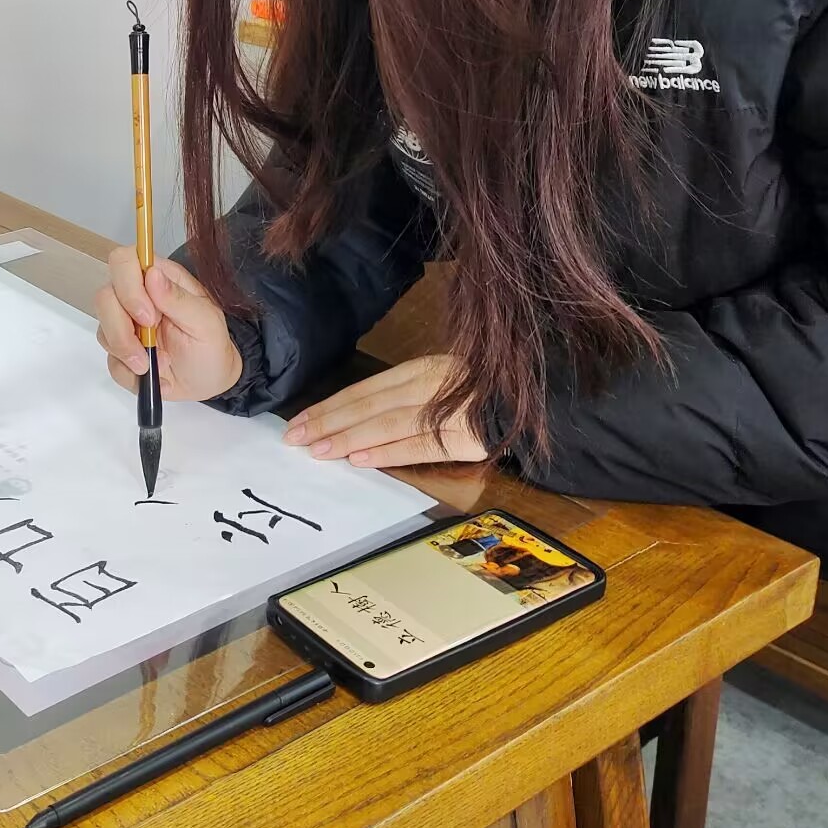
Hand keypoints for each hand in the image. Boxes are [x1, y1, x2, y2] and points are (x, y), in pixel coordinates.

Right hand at [95, 249, 242, 401]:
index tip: (148, 317)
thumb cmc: (211, 347)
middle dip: (122, 329)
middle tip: (151, 347)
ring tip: (161, 364)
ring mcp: (125, 324)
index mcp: (159, 280)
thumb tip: (153, 275)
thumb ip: (179, 298)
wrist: (207, 384)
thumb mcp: (206, 323)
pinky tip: (155, 375)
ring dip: (129, 354)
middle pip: (104, 297)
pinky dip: (131, 373)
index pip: (124, 261)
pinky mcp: (120, 351)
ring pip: (102, 330)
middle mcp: (137, 297)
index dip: (128, 286)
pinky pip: (110, 361)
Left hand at [282, 356, 487, 467]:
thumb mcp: (441, 380)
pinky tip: (359, 457)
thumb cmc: (482, 392)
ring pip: (385, 422)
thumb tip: (356, 419)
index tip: (300, 420)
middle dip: (327, 422)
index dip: (329, 406)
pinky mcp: (461, 437)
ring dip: (347, 437)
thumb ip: (405, 395)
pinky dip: (386, 451)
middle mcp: (426, 385)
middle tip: (295, 438)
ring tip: (318, 451)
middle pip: (367, 404)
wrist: (533, 401)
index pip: (364, 390)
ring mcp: (443, 410)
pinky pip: (417, 444)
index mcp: (420, 370)